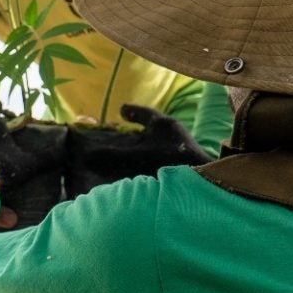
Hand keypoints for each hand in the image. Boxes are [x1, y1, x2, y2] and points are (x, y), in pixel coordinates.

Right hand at [65, 104, 212, 197]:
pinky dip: (156, 158)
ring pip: (163, 142)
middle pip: (155, 127)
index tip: (121, 110)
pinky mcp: (188, 163)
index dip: (132, 112)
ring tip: (136, 153)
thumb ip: (110, 157)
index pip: (144, 113)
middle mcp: (175, 133)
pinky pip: (168, 155)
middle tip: (127, 131)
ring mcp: (184, 148)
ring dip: (150, 145)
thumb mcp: (135, 158)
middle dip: (141, 129)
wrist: (206, 182)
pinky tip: (150, 170)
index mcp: (163, 124)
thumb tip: (86, 156)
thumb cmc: (170, 164)